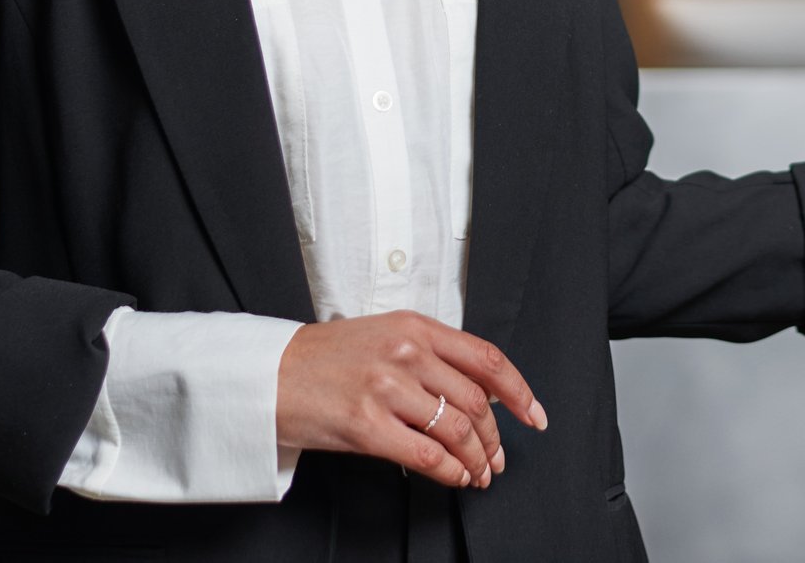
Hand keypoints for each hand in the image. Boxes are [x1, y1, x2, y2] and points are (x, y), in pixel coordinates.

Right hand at [275, 310, 546, 488]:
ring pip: (456, 430)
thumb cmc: (328, 359)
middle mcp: (406, 351)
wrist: (270, 374)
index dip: (519, 392)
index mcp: (416, 326)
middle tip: (498, 459)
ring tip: (479, 474)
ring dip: (476, 460)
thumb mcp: (385, 336)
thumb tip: (481, 393)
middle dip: (495, 438)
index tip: (534, 416)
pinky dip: (450, 473)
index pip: (487, 359)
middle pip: (476, 401)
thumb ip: (431, 355)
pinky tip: (455, 479)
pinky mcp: (366, 424)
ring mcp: (386, 388)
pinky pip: (426, 455)